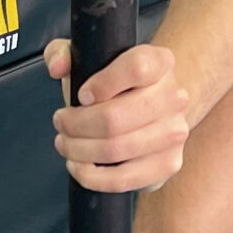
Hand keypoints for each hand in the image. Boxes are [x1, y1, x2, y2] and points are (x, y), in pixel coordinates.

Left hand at [46, 38, 189, 191]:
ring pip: (116, 149)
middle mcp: (174, 96)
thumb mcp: (88, 59)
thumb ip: (63, 54)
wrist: (150, 111)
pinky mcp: (168, 164)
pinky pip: (123, 179)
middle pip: (116, 117)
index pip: (136, 68)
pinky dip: (92, 177)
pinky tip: (79, 166)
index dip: (102, 84)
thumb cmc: (113, 85)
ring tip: (66, 143)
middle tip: (61, 123)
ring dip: (80, 150)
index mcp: (160, 62)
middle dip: (76, 124)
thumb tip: (57, 68)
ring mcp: (175, 133)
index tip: (82, 95)